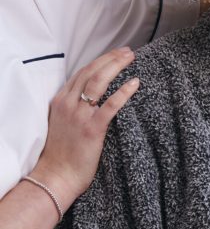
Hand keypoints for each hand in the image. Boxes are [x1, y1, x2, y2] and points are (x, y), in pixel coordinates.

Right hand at [32, 47, 138, 209]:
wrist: (56, 176)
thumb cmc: (61, 154)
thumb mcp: (61, 123)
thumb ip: (72, 108)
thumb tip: (91, 99)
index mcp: (60, 102)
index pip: (81, 73)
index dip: (99, 61)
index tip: (114, 54)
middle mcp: (68, 104)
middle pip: (91, 72)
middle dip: (110, 58)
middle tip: (127, 51)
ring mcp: (79, 116)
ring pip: (99, 82)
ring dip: (116, 66)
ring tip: (131, 58)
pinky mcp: (92, 129)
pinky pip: (110, 105)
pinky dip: (123, 92)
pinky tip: (134, 83)